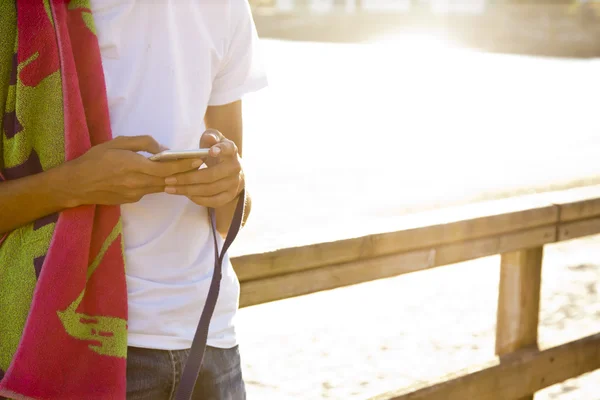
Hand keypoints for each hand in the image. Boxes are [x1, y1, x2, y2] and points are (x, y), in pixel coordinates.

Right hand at [65, 136, 202, 205]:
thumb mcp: (118, 143)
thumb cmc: (95, 159)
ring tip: (184, 169)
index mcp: (134, 166)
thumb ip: (142, 143)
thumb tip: (163, 149)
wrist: (76, 184)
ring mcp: (135, 193)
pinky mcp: (132, 200)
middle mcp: (138, 183)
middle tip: (198, 165)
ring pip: (161, 186)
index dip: (184, 165)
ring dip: (173, 179)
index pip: (167, 167)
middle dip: (184, 172)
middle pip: (168, 179)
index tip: (198, 160)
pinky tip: (160, 176)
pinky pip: (150, 190)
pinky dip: (157, 182)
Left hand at [164, 129, 244, 207]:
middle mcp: (235, 168)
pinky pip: (213, 201)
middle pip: (211, 175)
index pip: (228, 149)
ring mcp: (234, 183)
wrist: (231, 170)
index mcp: (231, 151)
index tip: (211, 151)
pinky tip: (185, 194)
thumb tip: (210, 138)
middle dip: (187, 178)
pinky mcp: (230, 196)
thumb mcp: (213, 140)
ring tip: (170, 188)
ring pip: (209, 190)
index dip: (220, 150)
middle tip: (169, 179)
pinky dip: (198, 199)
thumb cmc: (216, 151)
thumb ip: (211, 136)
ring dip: (188, 190)